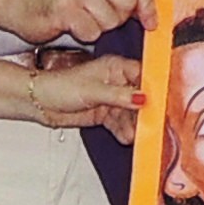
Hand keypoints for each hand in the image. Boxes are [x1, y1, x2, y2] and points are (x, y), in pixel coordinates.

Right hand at [2, 0, 146, 46]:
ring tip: (82, 15)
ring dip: (99, 26)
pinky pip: (91, 31)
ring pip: (111, 20)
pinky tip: (71, 23)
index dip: (149, 5)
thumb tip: (153, 13)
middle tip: (98, 13)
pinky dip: (84, 34)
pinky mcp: (63, 6)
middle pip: (128, 2)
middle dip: (117, 17)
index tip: (149, 20)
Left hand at [24, 50, 143, 136]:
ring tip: (137, 134)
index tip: (164, 101)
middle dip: (146, 111)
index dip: (154, 87)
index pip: (142, 74)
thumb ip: (119, 96)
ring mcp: (111, 99)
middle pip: (140, 97)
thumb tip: (142, 98)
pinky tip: (127, 137)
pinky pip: (120, 123)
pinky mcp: (105, 114)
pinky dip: (124, 131)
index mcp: (114, 67)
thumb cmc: (60, 87)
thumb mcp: (92, 90)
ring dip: (134, 124)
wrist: (40, 103)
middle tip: (153, 123)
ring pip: (130, 113)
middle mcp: (116, 82)